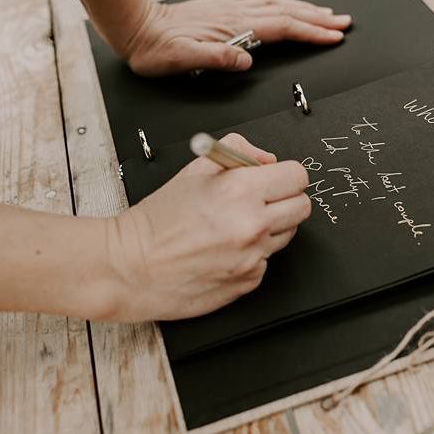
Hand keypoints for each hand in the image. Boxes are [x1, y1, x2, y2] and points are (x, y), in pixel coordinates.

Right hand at [104, 134, 310, 321]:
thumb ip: (239, 152)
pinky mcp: (249, 281)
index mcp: (240, 191)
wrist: (131, 268)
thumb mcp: (194, 169)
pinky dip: (253, 254)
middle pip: (302, 206)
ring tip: (235, 226)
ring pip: (287, 234)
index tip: (276, 179)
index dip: (285, 175)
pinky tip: (225, 250)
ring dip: (270, 228)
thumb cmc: (157, 221)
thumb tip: (267, 160)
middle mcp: (252, 225)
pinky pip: (267, 261)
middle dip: (285, 199)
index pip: (297, 176)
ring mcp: (254, 256)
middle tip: (260, 202)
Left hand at [121, 0, 351, 75]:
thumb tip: (246, 60)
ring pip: (279, 5)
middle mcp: (237, 14)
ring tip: (327, 13)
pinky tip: (287, 4)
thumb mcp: (182, 60)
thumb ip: (216, 58)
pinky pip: (263, 1)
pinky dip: (283, 2)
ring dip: (306, 9)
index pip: (284, 28)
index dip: (312, 32)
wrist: (136, 27)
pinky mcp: (224, 8)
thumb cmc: (157, 50)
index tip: (334, 36)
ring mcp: (232, 8)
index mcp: (234, 28)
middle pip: (288, 13)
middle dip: (319, 18)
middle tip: (344, 22)